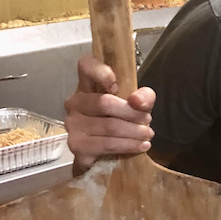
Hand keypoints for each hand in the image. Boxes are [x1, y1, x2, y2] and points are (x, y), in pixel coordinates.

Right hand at [65, 55, 155, 174]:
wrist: (108, 152)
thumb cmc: (121, 120)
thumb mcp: (138, 105)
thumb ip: (143, 97)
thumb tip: (137, 101)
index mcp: (88, 85)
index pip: (86, 67)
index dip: (101, 72)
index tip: (117, 86)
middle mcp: (75, 102)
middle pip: (104, 102)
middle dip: (132, 113)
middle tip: (147, 120)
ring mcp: (73, 124)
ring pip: (108, 126)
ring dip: (134, 132)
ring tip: (147, 135)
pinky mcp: (77, 145)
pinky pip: (106, 144)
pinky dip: (128, 145)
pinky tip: (140, 146)